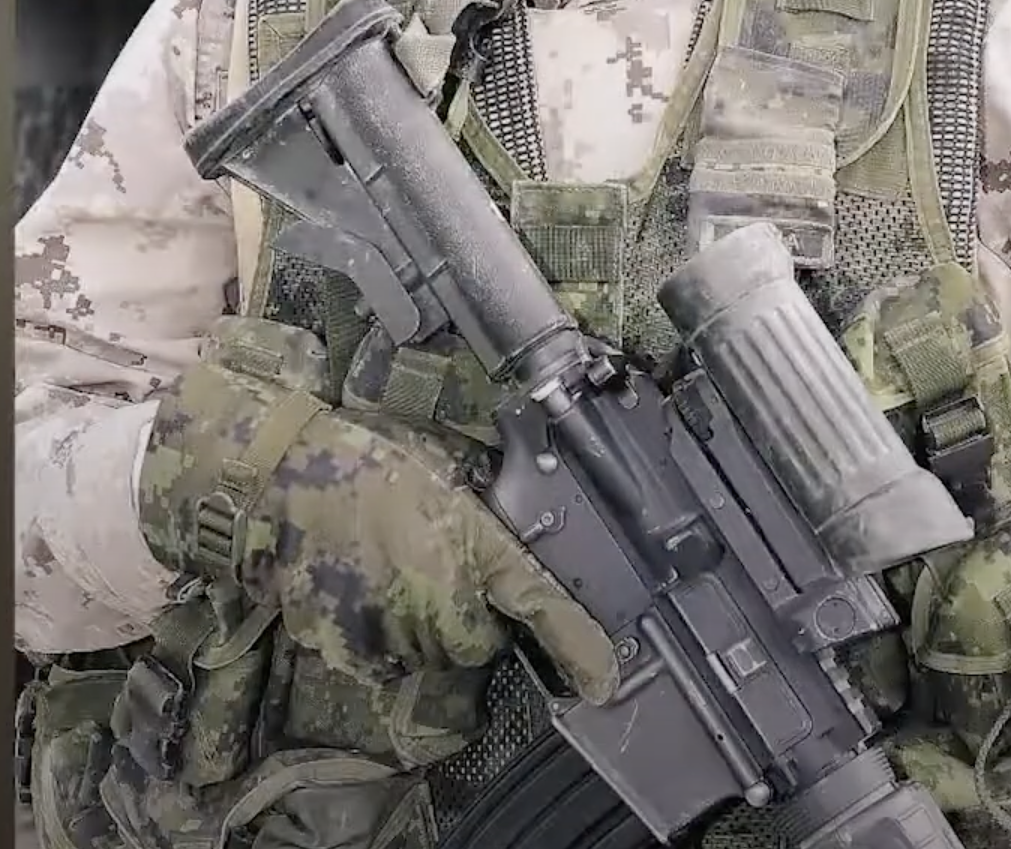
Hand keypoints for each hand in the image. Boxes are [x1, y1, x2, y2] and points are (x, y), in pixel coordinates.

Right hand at [137, 359, 619, 704]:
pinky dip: (379, 635)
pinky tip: (360, 585)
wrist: (279, 478)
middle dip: (469, 615)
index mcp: (472, 545)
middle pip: (479, 642)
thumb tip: (507, 533)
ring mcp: (392, 633)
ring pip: (430, 655)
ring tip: (392, 566)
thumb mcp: (442, 469)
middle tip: (438, 562)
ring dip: (425, 627)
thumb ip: (481, 514)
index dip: (579, 645)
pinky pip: (382, 657)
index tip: (603, 679)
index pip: (539, 601)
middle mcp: (440, 600)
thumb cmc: (363, 459)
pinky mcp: (348, 650)